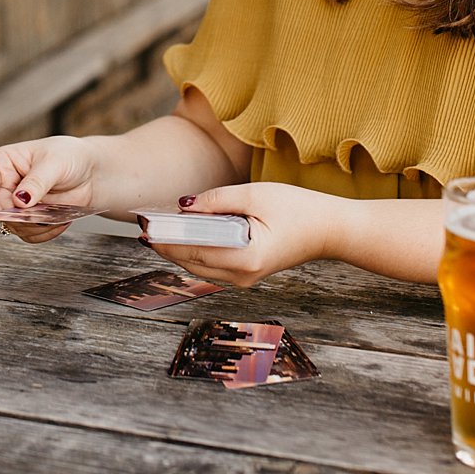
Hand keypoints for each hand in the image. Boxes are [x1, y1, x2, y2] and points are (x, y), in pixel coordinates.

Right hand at [0, 134, 98, 242]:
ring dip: (34, 226)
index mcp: (3, 162)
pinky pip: (28, 234)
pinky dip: (44, 233)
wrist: (92, 173)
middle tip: (39, 216)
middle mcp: (5, 184)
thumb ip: (36, 182)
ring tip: (56, 215)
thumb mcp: (54, 163)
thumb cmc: (71, 156)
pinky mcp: (29, 219)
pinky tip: (60, 221)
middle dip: (17, 216)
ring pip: (12, 225)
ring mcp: (16, 204)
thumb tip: (20, 200)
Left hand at [142, 183, 342, 287]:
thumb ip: (217, 200)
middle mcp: (242, 276)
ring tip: (157, 229)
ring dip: (178, 249)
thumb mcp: (255, 195)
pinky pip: (212, 265)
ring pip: (199, 267)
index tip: (144, 225)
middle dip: (166, 244)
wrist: (331, 230)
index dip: (165, 238)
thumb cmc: (298, 209)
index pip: (193, 249)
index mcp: (245, 258)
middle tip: (143, 225)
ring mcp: (245, 279)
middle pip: (192, 262)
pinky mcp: (247, 273)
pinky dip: (196, 250)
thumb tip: (184, 206)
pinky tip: (183, 235)